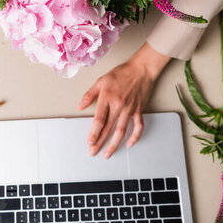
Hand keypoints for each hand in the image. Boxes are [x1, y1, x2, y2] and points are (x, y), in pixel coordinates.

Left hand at [79, 42, 170, 157]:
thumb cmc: (121, 73)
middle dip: (100, 142)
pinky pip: (138, 126)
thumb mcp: (101, 80)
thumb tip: (80, 105)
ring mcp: (130, 109)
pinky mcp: (139, 110)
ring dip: (114, 144)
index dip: (93, 133)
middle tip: (93, 152)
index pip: (99, 120)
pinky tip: (130, 144)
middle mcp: (119, 105)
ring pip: (121, 131)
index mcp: (108, 98)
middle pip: (108, 128)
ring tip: (108, 153)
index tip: (89, 142)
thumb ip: (90, 94)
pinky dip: (135, 136)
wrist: (141, 69)